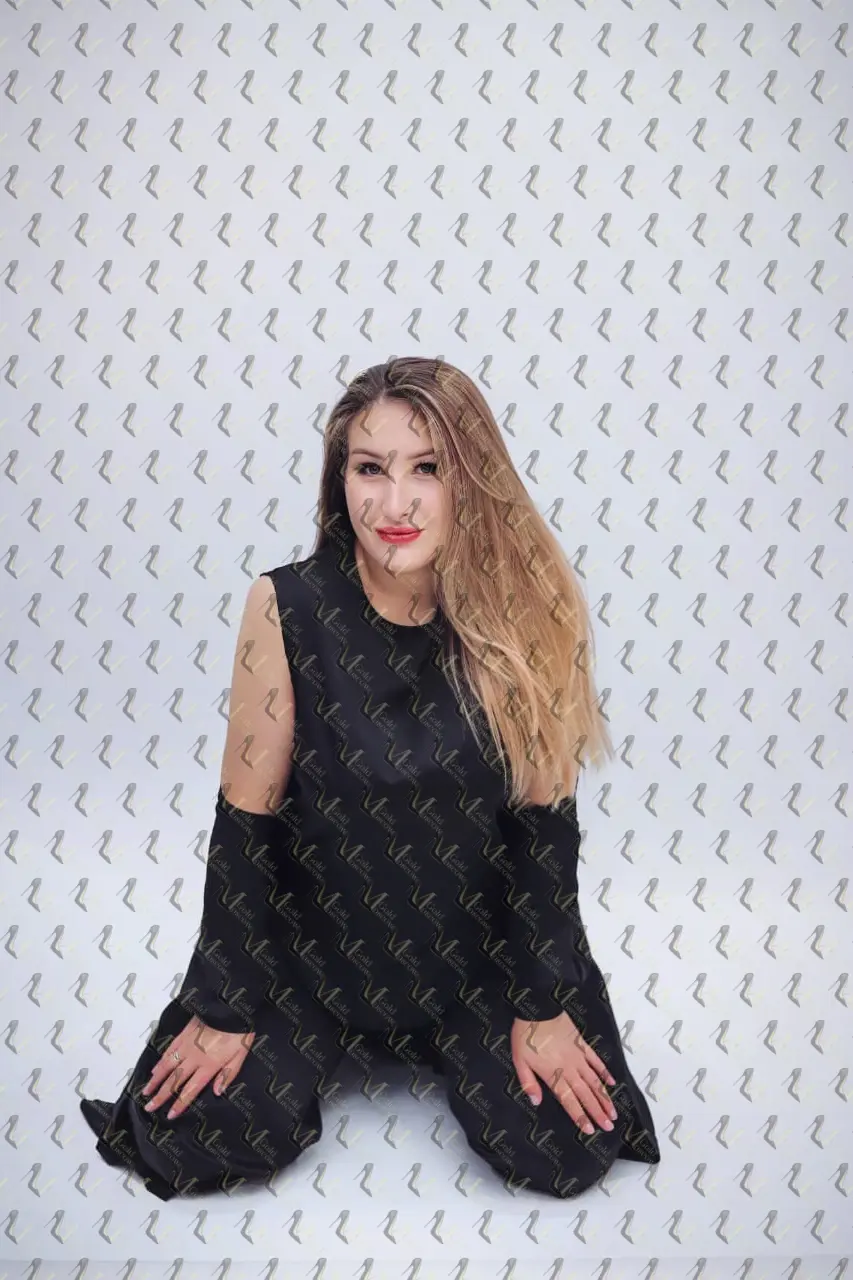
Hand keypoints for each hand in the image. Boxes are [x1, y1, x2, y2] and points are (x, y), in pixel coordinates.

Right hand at [140, 1016, 254, 1120]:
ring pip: (167, 1066)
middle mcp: (194, 1058)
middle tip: (149, 1107)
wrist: (230, 1006)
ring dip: (155, 1080)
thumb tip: (218, 1092)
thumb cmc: (239, 1031)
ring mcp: (187, 1045)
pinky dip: (160, 1061)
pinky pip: (169, 1050)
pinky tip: (155, 1069)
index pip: (190, 1090)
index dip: (179, 1104)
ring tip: (145, 1091)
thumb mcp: (241, 1054)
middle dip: (161, 1096)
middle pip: (174, 1081)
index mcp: (209, 1066)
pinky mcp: (184, 1034)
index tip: (169, 1115)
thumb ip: (229, 1074)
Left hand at [511, 1012, 618, 1135]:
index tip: (591, 1130)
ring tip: (613, 1112)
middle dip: (598, 1112)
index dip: (580, 1117)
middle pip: (586, 1095)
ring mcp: (578, 1056)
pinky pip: (596, 1061)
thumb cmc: (526, 1035)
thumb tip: (536, 1102)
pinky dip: (605, 1072)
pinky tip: (612, 1082)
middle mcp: (569, 1069)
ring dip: (604, 1097)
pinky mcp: (582, 1044)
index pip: (569, 1101)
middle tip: (609, 1126)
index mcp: (554, 1075)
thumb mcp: (519, 1060)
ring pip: (595, 1081)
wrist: (539, 1008)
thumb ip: (528, 1082)